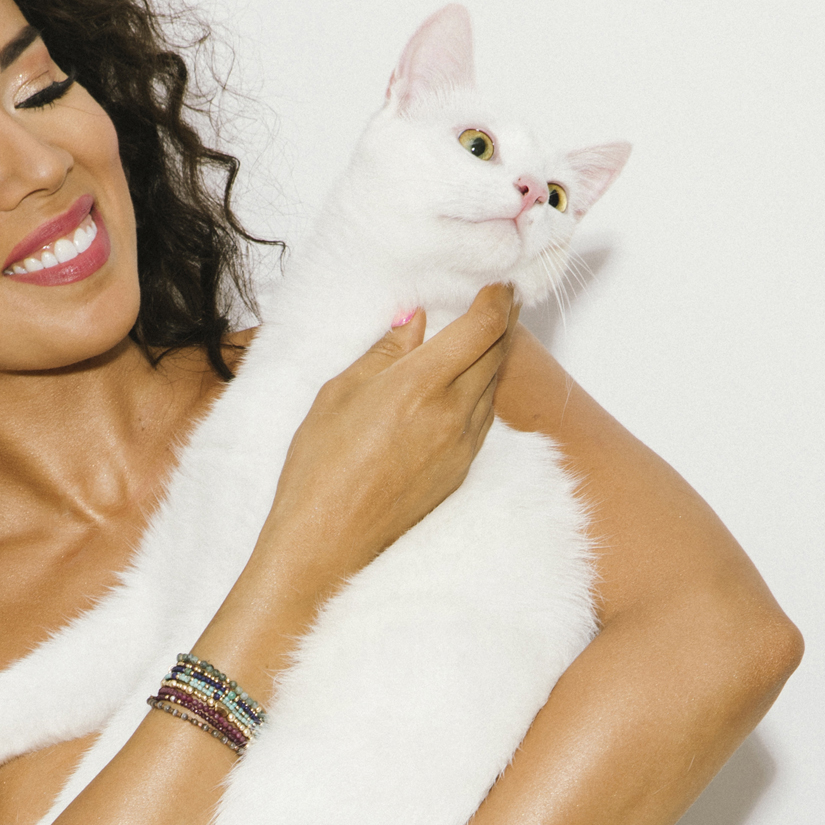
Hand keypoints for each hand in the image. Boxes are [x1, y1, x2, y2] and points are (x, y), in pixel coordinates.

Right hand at [257, 284, 517, 597]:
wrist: (327, 541)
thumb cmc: (319, 467)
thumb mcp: (339, 393)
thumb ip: (384, 353)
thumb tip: (414, 322)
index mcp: (420, 385)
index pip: (483, 328)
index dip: (499, 299)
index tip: (499, 284)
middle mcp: (451, 413)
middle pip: (499, 352)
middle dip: (505, 321)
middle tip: (501, 300)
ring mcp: (462, 446)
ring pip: (493, 385)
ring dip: (495, 356)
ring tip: (485, 335)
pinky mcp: (460, 471)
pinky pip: (483, 418)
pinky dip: (482, 391)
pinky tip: (466, 384)